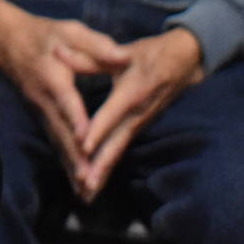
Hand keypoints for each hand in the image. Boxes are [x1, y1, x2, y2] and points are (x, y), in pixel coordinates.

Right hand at [0, 0, 131, 182]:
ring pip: (58, 143)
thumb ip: (97, 46)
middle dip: (76, 159)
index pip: (67, 101)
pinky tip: (76, 182)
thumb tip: (124, 58)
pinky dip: (65, 163)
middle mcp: (44, 100)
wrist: (5, 41)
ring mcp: (40, 111)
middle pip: (62, 133)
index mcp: (54, 76)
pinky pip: (55, 143)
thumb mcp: (70, 32)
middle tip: (90, 183)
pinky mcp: (41, 117)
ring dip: (71, 168)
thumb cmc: (44, 35)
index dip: (76, 120)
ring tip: (86, 192)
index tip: (86, 140)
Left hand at [72, 26, 203, 200]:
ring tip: (87, 191)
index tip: (83, 147)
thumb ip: (90, 57)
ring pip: (119, 150)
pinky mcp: (137, 127)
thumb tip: (59, 51)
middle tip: (85, 184)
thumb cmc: (150, 54)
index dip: (98, 130)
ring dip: (104, 171)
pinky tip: (96, 180)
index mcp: (133, 92)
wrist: (184, 62)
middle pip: (117, 142)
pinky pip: (121, 148)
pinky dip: (108, 165)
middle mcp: (137, 113)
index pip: (111, 114)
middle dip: (101, 165)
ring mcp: (139, 123)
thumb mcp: (122, 52)